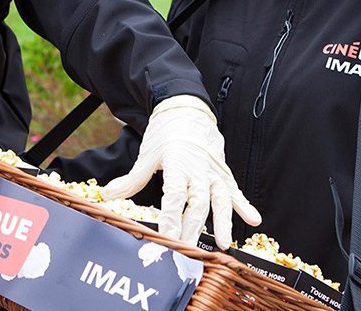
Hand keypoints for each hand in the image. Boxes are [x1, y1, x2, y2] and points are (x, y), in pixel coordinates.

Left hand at [103, 95, 260, 248]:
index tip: (166, 239)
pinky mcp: (223, 172)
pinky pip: (235, 191)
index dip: (170, 219)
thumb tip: (107, 194)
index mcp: (177, 165)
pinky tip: (254, 219)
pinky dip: (244, 205)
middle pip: (197, 204)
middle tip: (186, 251)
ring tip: (222, 243)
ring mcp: (213, 172)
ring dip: (222, 222)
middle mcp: (198, 170)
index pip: (173, 197)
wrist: (187, 109)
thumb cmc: (166, 132)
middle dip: (192, 229)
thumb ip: (131, 179)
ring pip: (220, 200)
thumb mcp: (147, 155)